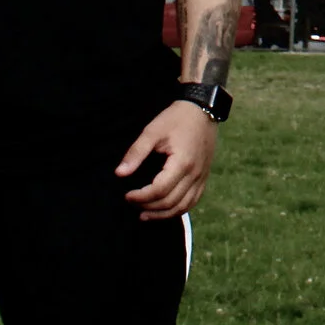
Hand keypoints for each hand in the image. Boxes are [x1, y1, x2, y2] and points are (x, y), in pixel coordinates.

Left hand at [119, 102, 219, 219]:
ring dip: (162, 214)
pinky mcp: (204, 176)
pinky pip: (193, 201)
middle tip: (132, 202)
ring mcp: (201, 176)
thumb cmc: (176, 118)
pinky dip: (178, 210)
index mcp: (182, 163)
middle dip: (148, 206)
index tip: (127, 194)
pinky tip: (165, 210)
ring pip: (183, 206)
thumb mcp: (153, 131)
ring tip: (144, 214)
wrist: (203, 110)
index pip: (159, 190)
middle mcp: (194, 173)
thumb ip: (136, 153)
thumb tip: (120, 173)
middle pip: (170, 202)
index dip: (140, 197)